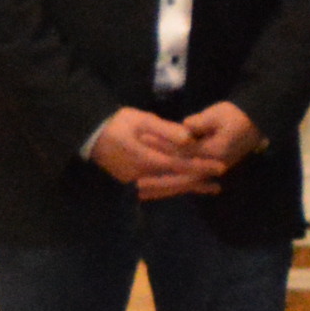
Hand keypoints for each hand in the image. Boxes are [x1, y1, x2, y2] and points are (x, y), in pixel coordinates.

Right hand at [88, 107, 224, 203]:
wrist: (89, 134)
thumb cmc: (117, 123)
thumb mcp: (142, 120)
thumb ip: (166, 130)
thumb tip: (189, 139)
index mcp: (145, 159)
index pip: (179, 165)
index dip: (200, 167)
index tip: (220, 167)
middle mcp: (140, 176)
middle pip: (175, 182)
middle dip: (197, 182)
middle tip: (218, 183)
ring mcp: (133, 182)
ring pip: (166, 189)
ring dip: (187, 188)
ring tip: (209, 188)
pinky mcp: (129, 183)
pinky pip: (155, 190)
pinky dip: (172, 190)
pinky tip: (185, 188)